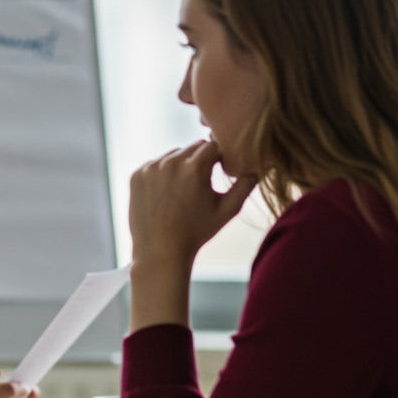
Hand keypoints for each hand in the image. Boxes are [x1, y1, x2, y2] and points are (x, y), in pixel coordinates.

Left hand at [129, 139, 256, 266]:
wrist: (160, 251)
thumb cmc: (197, 232)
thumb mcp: (227, 210)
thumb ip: (246, 184)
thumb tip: (261, 166)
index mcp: (194, 168)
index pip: (213, 145)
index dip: (220, 157)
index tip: (221, 171)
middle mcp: (169, 163)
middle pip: (193, 148)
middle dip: (201, 160)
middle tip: (203, 182)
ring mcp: (150, 168)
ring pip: (173, 155)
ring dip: (181, 165)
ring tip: (184, 190)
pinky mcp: (136, 175)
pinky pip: (155, 164)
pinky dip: (163, 173)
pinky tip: (167, 194)